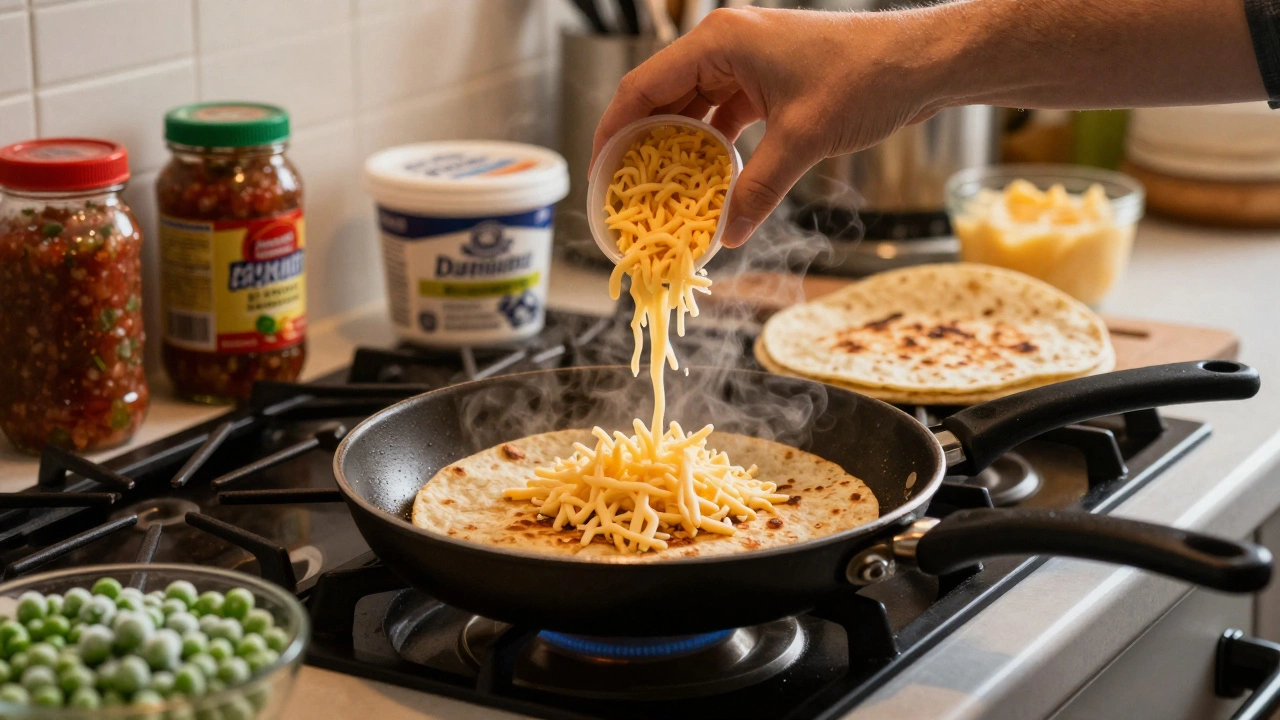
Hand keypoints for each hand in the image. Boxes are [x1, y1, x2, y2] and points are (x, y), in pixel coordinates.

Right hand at [591, 7, 949, 247]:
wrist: (921, 62)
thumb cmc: (865, 79)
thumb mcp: (802, 140)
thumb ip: (757, 188)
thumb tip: (727, 235)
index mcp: (719, 41)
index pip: (643, 87)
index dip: (613, 131)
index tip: (597, 171)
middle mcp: (725, 44)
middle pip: (662, 97)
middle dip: (641, 144)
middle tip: (623, 190)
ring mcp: (746, 60)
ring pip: (692, 107)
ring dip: (676, 148)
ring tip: (658, 191)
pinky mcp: (766, 79)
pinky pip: (723, 114)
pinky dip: (711, 146)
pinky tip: (705, 180)